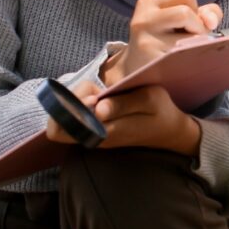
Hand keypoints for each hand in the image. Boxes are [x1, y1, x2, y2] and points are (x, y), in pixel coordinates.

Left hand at [45, 85, 201, 155]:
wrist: (171, 132)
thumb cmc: (161, 112)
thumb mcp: (149, 100)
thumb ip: (122, 103)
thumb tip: (96, 108)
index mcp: (103, 132)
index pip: (60, 129)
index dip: (67, 108)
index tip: (92, 96)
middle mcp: (92, 137)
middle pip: (56, 124)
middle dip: (69, 100)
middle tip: (95, 91)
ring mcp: (92, 136)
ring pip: (65, 119)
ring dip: (77, 100)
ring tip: (103, 94)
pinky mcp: (95, 131)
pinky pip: (75, 117)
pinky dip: (83, 103)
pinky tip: (102, 99)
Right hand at [103, 0, 221, 83]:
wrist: (138, 67)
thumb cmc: (166, 38)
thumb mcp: (180, 18)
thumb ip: (205, 12)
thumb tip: (212, 21)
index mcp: (149, 1)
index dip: (195, 6)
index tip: (187, 20)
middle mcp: (144, 18)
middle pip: (185, 12)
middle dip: (197, 24)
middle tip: (189, 36)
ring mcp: (146, 40)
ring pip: (188, 34)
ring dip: (197, 41)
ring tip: (186, 47)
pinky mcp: (153, 60)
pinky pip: (186, 54)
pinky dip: (193, 55)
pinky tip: (183, 58)